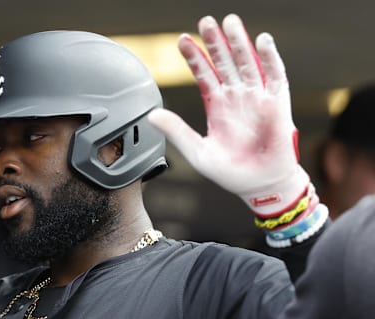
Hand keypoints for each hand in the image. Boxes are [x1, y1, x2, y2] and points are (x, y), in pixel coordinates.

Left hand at [148, 14, 307, 216]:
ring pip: (247, 63)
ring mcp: (257, 98)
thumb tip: (151, 115)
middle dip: (215, 42)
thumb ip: (176, 131)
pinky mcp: (278, 104)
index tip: (182, 40)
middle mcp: (237, 97)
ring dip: (239, 43)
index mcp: (217, 106)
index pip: (204, 74)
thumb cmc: (231, 172)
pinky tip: (262, 41)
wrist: (260, 186)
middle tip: (205, 21)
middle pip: (224, 62)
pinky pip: (275, 75)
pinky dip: (269, 58)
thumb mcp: (197, 152)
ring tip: (230, 22)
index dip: (194, 57)